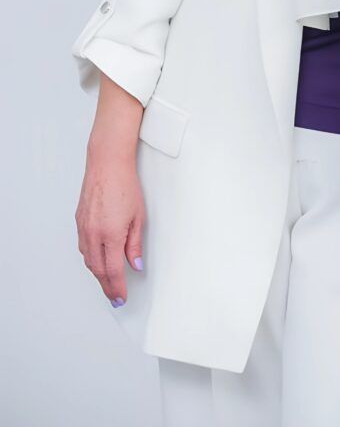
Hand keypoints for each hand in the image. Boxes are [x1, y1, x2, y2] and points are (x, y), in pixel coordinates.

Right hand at [75, 136, 144, 307]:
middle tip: (115, 296)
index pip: (113, 271)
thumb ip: (135, 244)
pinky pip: (83, 247)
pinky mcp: (79, 222)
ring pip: (88, 260)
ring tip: (108, 282)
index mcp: (110, 235)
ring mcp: (83, 228)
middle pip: (98, 270)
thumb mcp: (138, 217)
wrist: (107, 165)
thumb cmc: (124, 185)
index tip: (121, 298)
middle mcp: (93, 235)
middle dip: (107, 286)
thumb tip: (135, 264)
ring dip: (98, 273)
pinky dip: (91, 258)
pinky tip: (98, 260)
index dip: (117, 288)